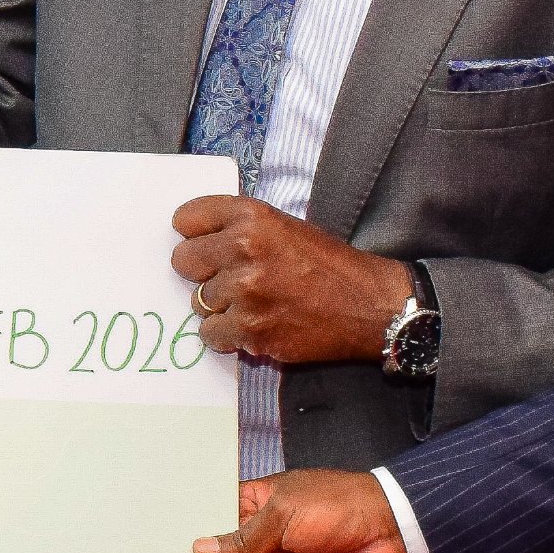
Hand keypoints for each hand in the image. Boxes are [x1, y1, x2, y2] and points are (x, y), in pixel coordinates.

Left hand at [168, 196, 412, 364]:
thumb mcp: (286, 226)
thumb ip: (240, 226)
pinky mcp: (250, 330)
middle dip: (201, 271)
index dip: (195, 233)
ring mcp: (245, 292)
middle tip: (229, 279)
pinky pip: (210, 334)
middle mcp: (244, 250)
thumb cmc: (329, 265)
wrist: (370, 305)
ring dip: (221, 306)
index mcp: (253, 217)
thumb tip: (194, 237)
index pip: (186, 218)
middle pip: (183, 261)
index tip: (206, 244)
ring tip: (255, 303)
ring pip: (197, 301)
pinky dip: (228, 335)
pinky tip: (255, 325)